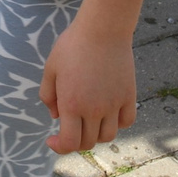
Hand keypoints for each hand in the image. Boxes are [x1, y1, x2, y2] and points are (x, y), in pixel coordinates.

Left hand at [40, 20, 137, 153]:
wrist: (102, 29)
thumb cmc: (72, 46)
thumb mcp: (50, 68)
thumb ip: (48, 95)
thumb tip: (56, 117)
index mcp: (72, 104)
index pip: (70, 143)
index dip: (59, 147)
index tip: (52, 140)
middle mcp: (94, 109)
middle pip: (89, 142)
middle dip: (75, 140)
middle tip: (69, 128)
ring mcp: (114, 104)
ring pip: (108, 136)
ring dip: (96, 134)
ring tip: (88, 121)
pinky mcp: (129, 97)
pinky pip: (126, 122)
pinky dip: (117, 124)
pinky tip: (108, 113)